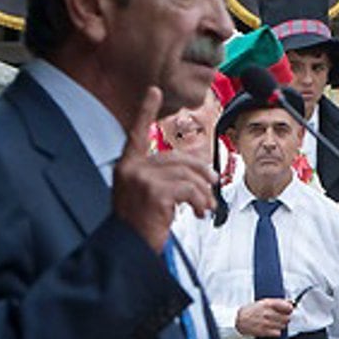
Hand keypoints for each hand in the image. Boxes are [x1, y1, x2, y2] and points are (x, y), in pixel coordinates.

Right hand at [113, 87, 216, 251]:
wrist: (128, 248)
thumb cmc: (139, 224)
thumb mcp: (144, 194)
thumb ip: (160, 176)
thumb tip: (196, 171)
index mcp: (127, 165)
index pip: (136, 132)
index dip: (146, 110)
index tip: (154, 90)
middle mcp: (131, 168)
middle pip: (177, 158)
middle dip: (200, 173)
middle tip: (212, 187)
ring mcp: (141, 179)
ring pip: (187, 174)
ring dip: (202, 193)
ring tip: (203, 207)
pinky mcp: (154, 192)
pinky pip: (189, 189)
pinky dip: (199, 201)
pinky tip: (196, 212)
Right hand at [235, 298, 294, 337]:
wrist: (236, 319)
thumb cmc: (249, 310)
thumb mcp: (262, 302)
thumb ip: (276, 303)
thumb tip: (289, 303)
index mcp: (268, 303)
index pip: (287, 307)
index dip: (290, 309)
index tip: (288, 310)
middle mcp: (268, 313)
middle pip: (287, 318)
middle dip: (285, 318)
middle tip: (281, 318)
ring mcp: (266, 323)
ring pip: (283, 326)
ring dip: (281, 325)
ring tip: (274, 323)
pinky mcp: (263, 331)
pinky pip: (277, 333)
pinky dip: (276, 332)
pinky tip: (271, 329)